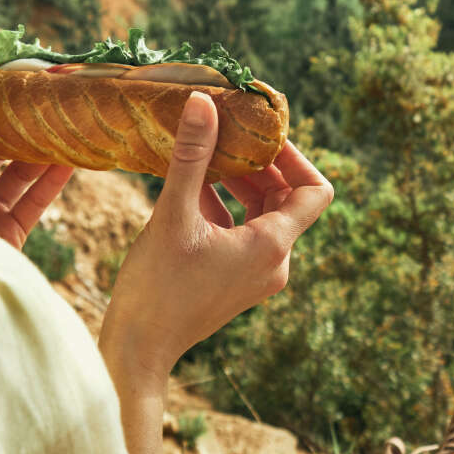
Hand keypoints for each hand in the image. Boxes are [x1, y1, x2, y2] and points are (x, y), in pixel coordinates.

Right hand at [100, 91, 332, 382]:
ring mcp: (256, 273)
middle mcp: (274, 262)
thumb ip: (192, 156)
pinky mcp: (234, 279)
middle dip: (261, 163)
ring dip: (240, 182)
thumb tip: (204, 102)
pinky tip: (191, 184)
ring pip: (263, 213)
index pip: (315, 190)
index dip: (295, 156)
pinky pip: (242, 231)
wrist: (138, 351)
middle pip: (288, 198)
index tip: (261, 133)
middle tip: (230, 133)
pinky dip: (225, 205)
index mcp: (272, 246)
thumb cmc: (156, 289)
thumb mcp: (173, 214)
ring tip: (209, 153)